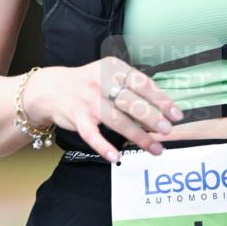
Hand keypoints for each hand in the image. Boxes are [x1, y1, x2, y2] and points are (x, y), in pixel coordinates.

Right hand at [22, 59, 183, 161]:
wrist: (50, 88)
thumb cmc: (87, 84)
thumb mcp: (108, 74)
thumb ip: (131, 87)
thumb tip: (161, 108)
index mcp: (114, 69)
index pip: (142, 83)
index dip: (161, 100)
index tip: (176, 114)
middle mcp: (102, 82)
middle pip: (132, 102)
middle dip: (152, 117)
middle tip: (168, 130)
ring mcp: (88, 100)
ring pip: (117, 120)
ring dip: (138, 136)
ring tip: (154, 148)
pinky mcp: (77, 116)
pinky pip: (92, 134)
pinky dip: (103, 146)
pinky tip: (115, 157)